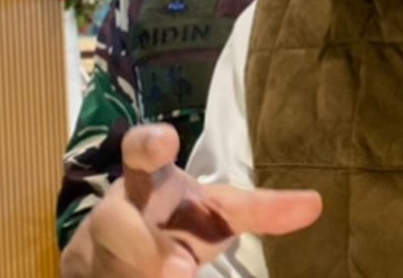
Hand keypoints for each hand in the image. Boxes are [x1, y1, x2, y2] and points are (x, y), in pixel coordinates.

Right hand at [60, 124, 320, 276]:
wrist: (115, 251)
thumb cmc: (177, 218)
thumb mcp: (218, 210)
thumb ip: (261, 209)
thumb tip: (316, 204)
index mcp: (148, 179)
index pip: (140, 152)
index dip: (149, 144)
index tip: (166, 138)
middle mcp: (117, 211)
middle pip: (117, 225)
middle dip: (143, 246)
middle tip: (181, 268)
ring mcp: (94, 249)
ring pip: (108, 266)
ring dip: (138, 272)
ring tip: (177, 276)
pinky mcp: (85, 274)